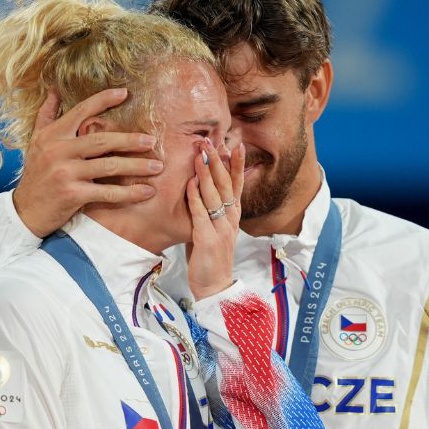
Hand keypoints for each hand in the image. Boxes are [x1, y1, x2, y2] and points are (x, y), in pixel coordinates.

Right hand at [13, 88, 162, 236]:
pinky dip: (130, 192)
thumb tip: (54, 90)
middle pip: (102, 141)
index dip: (103, 100)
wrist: (25, 211)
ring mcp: (65, 173)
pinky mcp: (73, 194)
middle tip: (152, 141)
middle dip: (130, 140)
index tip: (124, 93)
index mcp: (52, 135)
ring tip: (157, 166)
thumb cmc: (35, 175)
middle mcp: (58, 150)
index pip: (80, 111)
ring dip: (136, 166)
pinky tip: (147, 191)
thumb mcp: (36, 142)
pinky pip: (108, 192)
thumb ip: (46, 115)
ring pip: (109, 166)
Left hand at [186, 140, 245, 298]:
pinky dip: (195, 197)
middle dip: (219, 162)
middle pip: (226, 185)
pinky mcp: (208, 240)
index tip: (235, 144)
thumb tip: (198, 190)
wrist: (214, 287)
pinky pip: (201, 214)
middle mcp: (230, 220)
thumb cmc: (210, 259)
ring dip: (206, 173)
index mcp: (233, 217)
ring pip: (214, 196)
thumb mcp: (213, 230)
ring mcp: (220, 229)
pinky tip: (190, 183)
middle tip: (211, 141)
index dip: (237, 165)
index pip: (237, 186)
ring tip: (200, 154)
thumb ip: (209, 211)